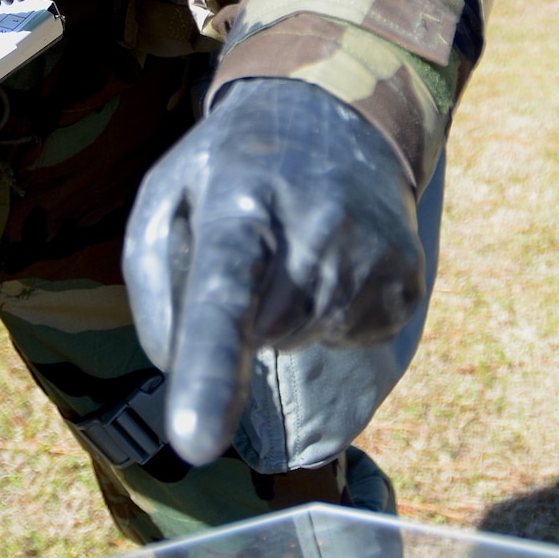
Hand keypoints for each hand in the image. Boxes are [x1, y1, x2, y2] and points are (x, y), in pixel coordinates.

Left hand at [122, 77, 423, 466]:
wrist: (337, 113)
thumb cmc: (234, 164)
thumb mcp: (165, 192)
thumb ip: (151, 281)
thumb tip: (174, 366)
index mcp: (238, 206)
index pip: (219, 299)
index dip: (208, 371)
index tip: (193, 444)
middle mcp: (314, 231)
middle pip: (260, 335)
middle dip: (246, 309)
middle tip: (256, 242)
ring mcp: (371, 258)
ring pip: (303, 339)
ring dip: (286, 310)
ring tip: (294, 240)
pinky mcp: (407, 282)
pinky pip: (347, 336)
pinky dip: (328, 312)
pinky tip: (330, 258)